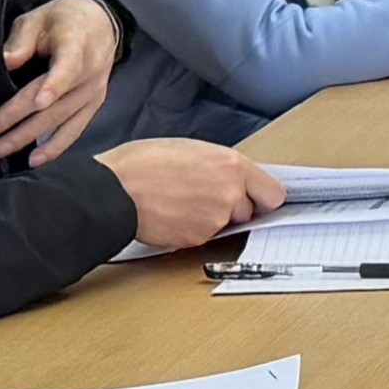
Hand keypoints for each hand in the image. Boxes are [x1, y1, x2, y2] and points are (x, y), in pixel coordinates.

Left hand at [0, 0, 121, 165]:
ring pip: (61, 121)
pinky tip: (35, 160)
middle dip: (19, 122)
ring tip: (1, 151)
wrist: (101, 24)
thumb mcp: (39, 17)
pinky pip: (74, 130)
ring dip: (31, 139)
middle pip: (53, 103)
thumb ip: (22, 39)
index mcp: (77, 46)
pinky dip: (55, 147)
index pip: (67, 68)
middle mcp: (90, 74)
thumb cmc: (63, 20)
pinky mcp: (94, 106)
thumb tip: (6, 63)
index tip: (38, 102)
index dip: (54, 85)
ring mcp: (94, 93)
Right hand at [98, 138, 285, 253]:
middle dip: (233, 206)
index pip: (274, 193)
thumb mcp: (193, 149)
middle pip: (249, 211)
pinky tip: (174, 214)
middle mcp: (230, 195)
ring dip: (213, 218)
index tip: (255, 196)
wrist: (115, 190)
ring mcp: (214, 220)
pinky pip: (205, 236)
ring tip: (183, 202)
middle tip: (205, 194)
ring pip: (226, 225)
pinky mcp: (197, 239)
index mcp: (232, 166)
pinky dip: (194, 229)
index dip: (262, 196)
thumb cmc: (144, 163)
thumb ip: (222, 166)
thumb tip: (236, 178)